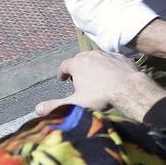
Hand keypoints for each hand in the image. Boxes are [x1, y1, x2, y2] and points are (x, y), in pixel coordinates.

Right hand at [35, 50, 165, 119]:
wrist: (129, 88)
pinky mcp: (121, 57)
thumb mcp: (75, 103)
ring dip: (93, 66)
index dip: (62, 72)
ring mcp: (107, 54)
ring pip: (96, 58)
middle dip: (77, 68)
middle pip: (80, 59)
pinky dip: (109, 66)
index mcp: (77, 63)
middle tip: (78, 80)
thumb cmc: (100, 95)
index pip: (64, 65)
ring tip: (95, 78)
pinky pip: (111, 60)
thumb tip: (37, 110)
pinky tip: (112, 76)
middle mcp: (91, 54)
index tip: (62, 79)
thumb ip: (55, 106)